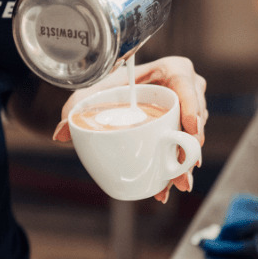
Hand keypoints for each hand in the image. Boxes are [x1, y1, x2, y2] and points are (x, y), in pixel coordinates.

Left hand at [53, 57, 207, 201]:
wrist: (119, 92)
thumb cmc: (112, 85)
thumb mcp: (93, 91)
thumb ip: (75, 106)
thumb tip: (61, 132)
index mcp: (173, 71)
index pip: (188, 86)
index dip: (193, 106)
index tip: (190, 128)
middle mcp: (188, 91)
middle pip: (197, 118)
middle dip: (191, 146)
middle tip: (184, 165)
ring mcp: (190, 112)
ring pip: (193, 138)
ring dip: (185, 164)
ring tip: (176, 183)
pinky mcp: (185, 131)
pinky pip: (186, 150)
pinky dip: (175, 170)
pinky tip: (165, 187)